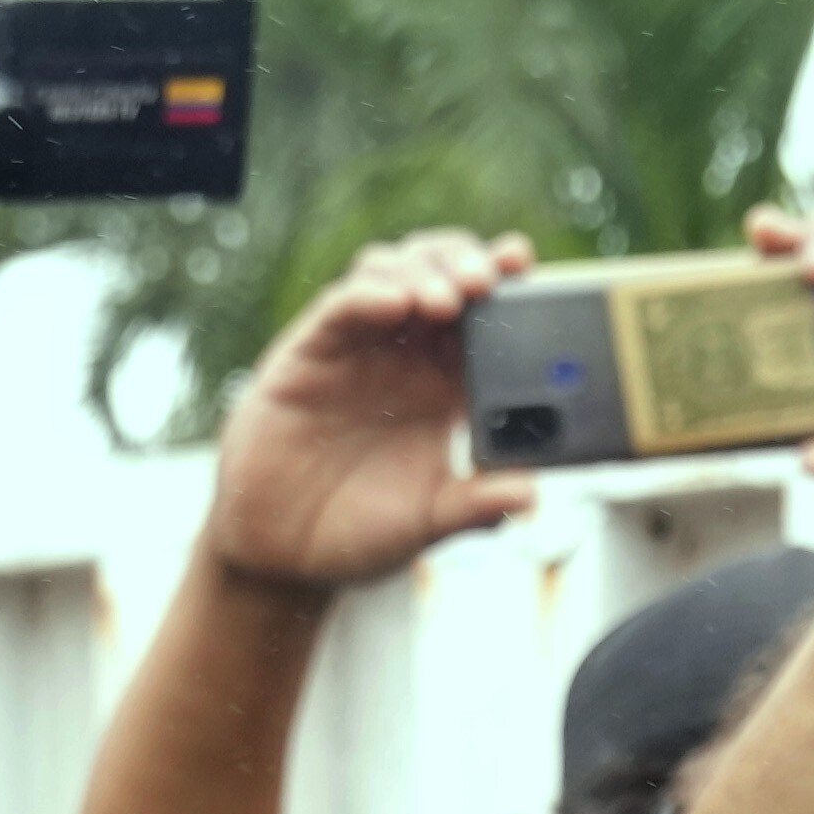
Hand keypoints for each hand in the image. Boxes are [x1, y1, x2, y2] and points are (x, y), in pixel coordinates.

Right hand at [203, 227, 543, 598]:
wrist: (284, 549)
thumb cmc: (362, 530)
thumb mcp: (429, 522)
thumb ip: (477, 505)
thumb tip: (529, 494)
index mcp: (449, 386)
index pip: (486, 319)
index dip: (507, 286)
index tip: (529, 269)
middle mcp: (408, 356)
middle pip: (443, 276)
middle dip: (468, 263)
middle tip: (489, 279)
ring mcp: (360, 347)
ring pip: (394, 273)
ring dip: (423, 271)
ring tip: (447, 298)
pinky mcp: (312, 351)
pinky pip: (341, 307)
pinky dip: (368, 295)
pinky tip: (394, 302)